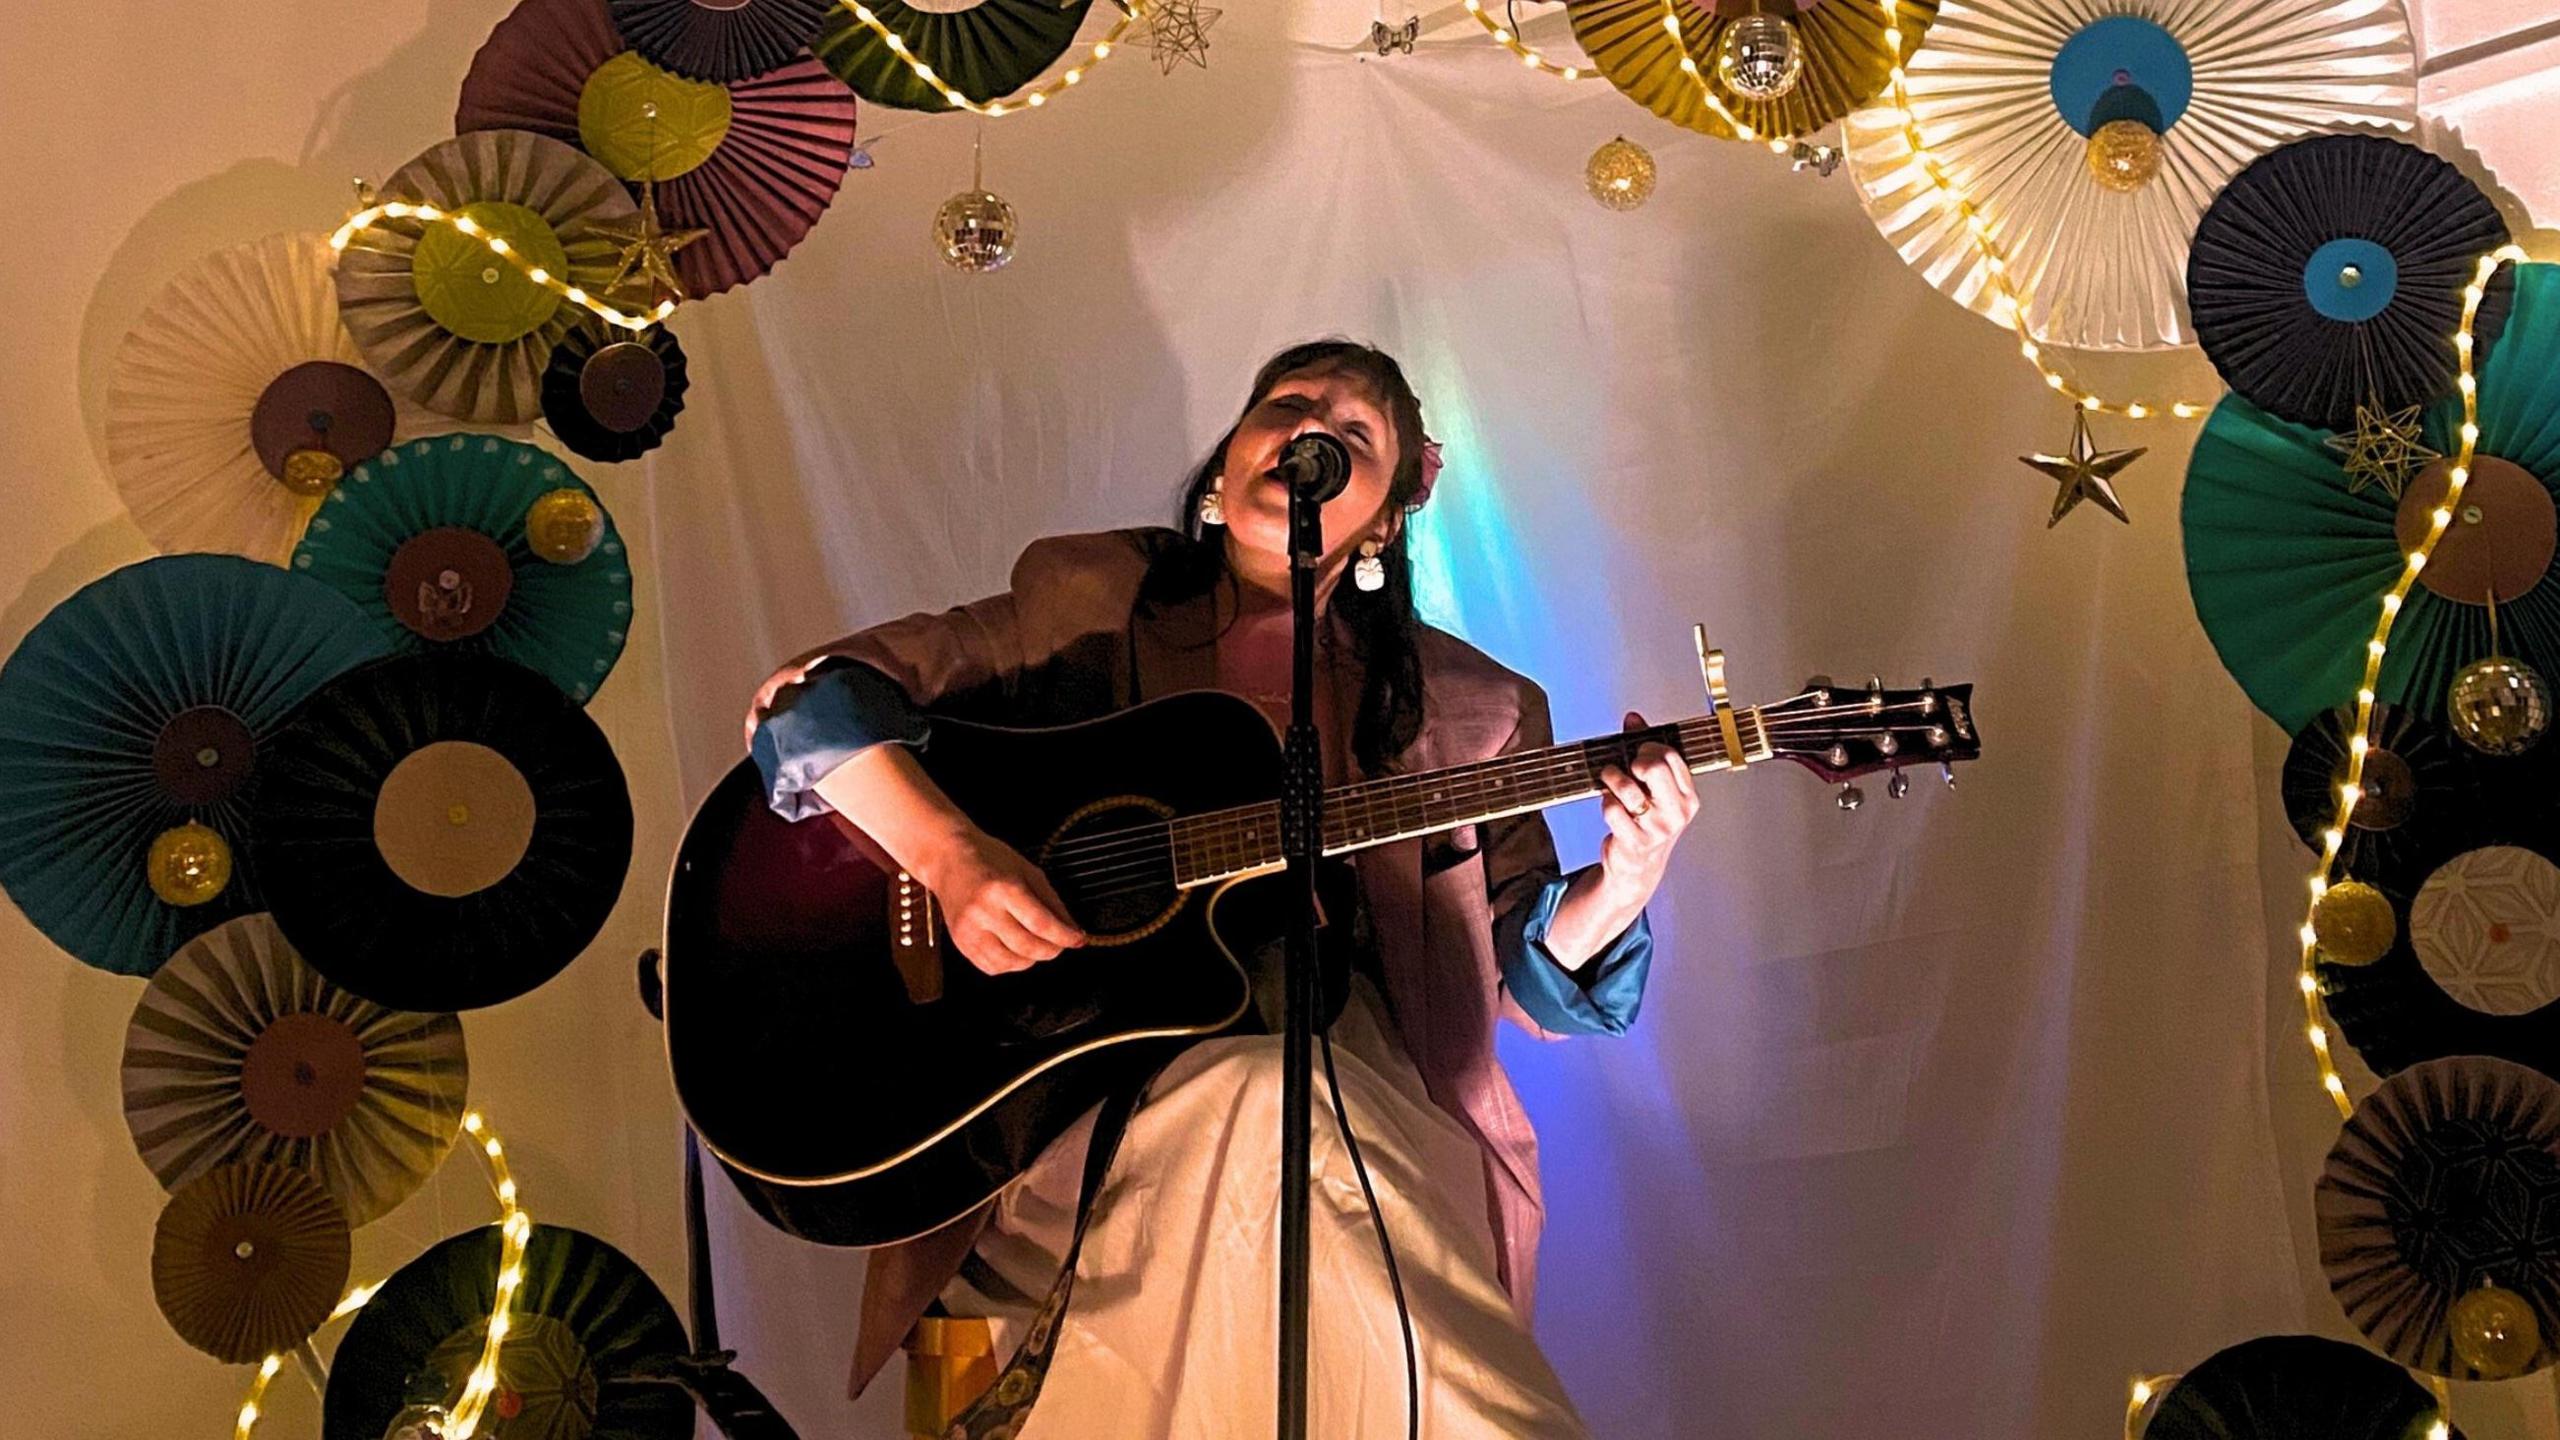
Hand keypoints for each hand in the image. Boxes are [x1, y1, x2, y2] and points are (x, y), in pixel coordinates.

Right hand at [912, 828, 1087, 975]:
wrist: (949, 859)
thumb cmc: (990, 860)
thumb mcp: (1028, 871)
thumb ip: (1052, 903)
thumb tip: (1072, 931)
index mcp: (1004, 888)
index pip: (1041, 924)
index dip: (1064, 936)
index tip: (1078, 939)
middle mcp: (984, 911)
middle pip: (1028, 947)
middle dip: (1052, 950)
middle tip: (1059, 943)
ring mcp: (969, 930)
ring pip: (1011, 963)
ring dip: (1031, 959)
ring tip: (1036, 944)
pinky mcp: (960, 943)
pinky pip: (992, 967)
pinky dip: (1010, 964)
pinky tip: (1015, 948)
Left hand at [1594, 710, 1698, 897]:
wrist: (1638, 868)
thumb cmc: (1647, 822)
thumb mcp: (1655, 789)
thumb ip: (1646, 751)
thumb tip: (1632, 718)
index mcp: (1688, 797)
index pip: (1670, 755)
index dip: (1648, 747)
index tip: (1639, 752)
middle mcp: (1677, 812)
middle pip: (1652, 767)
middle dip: (1633, 760)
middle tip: (1629, 767)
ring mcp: (1657, 828)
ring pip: (1627, 787)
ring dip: (1611, 780)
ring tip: (1610, 782)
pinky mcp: (1635, 841)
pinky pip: (1612, 809)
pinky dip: (1605, 803)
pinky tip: (1611, 807)